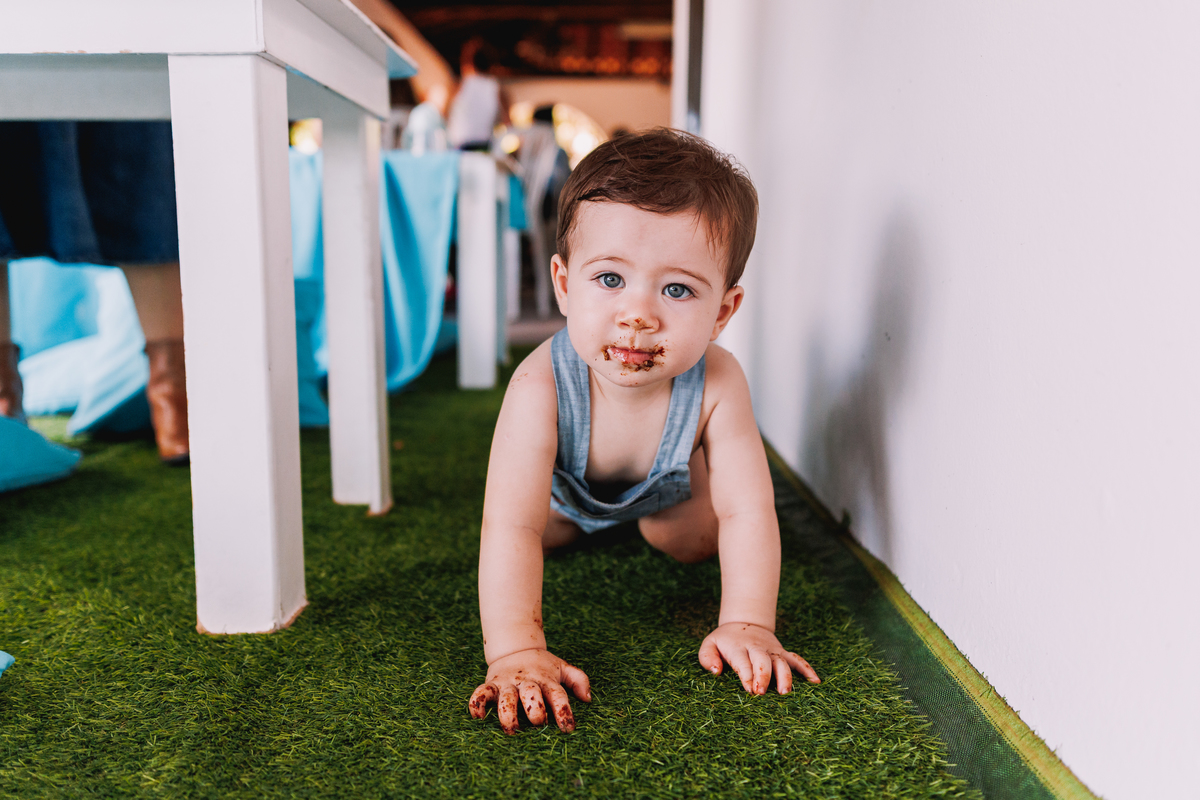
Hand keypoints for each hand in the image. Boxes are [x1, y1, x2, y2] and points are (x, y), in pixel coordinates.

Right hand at [468, 648, 591, 733]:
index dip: (563, 712)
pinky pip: (481, 693)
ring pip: (506, 699)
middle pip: (531, 696)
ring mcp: (508, 683)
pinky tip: (479, 718)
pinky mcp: (491, 684)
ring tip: (511, 729)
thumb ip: (579, 680)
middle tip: (538, 724)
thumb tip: (588, 698)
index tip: (568, 729)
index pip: (558, 696)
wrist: (515, 647)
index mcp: (547, 680)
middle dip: (535, 712)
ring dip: (508, 715)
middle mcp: (527, 682)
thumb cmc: (543, 665)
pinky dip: (477, 704)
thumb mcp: (563, 667)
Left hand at [699, 622, 819, 693]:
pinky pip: (797, 660)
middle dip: (763, 676)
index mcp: (738, 647)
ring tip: (785, 693)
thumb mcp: (709, 644)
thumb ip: (707, 657)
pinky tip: (816, 682)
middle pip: (763, 660)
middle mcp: (757, 648)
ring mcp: (772, 650)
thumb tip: (716, 671)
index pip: (743, 661)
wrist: (744, 623)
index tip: (749, 689)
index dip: (747, 675)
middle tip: (762, 693)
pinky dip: (807, 669)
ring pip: (782, 661)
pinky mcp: (782, 653)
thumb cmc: (724, 641)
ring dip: (785, 676)